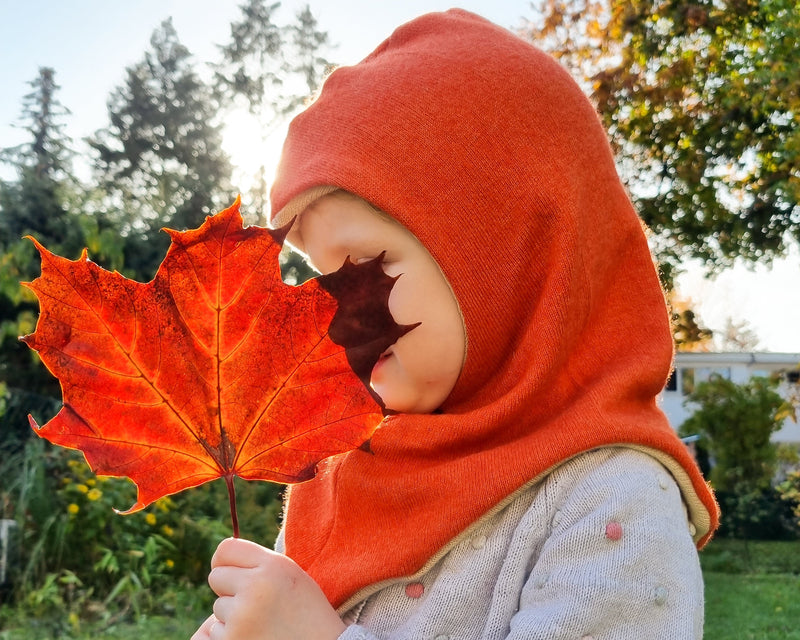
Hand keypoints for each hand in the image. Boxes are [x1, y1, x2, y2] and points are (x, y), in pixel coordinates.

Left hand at [190, 537, 345, 639]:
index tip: (231, 573)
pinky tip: (254, 637)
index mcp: (273, 566)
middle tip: (256, 604)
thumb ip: (259, 564)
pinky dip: (228, 636)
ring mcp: (241, 616)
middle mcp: (254, 586)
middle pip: (216, 577)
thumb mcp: (291, 576)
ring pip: (217, 607)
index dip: (224, 562)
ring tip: (264, 624)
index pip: (225, 550)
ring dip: (232, 617)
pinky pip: (213, 632)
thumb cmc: (307, 613)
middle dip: (229, 590)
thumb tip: (218, 563)